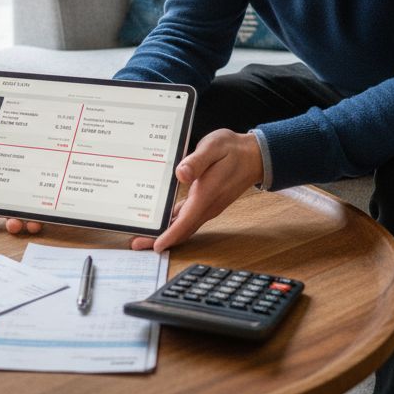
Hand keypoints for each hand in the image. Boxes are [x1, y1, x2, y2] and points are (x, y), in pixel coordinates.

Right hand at [0, 101, 44, 236]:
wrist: (61, 122)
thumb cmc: (28, 123)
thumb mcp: (3, 118)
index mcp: (3, 174)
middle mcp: (18, 187)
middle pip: (8, 210)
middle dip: (5, 220)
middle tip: (7, 223)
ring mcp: (35, 192)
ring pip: (26, 215)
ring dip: (21, 224)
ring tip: (21, 224)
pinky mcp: (53, 194)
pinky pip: (47, 212)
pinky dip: (42, 219)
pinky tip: (39, 220)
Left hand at [130, 129, 262, 251]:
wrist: (254, 156)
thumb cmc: (233, 150)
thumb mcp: (214, 147)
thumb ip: (197, 161)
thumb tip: (181, 174)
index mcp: (206, 194)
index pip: (186, 221)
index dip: (170, 235)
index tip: (156, 246)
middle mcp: (208, 206)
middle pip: (183, 229)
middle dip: (161, 239)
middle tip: (139, 244)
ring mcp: (208, 206)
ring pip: (185, 226)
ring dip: (166, 233)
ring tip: (145, 236)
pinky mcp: (207, 203)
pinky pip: (189, 219)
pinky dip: (175, 224)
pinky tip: (163, 220)